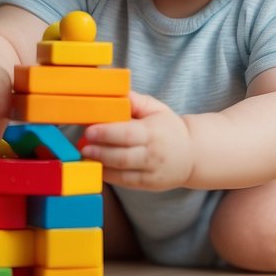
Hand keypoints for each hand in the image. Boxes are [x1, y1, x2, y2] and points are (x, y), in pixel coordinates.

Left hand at [79, 92, 193, 190]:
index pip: (126, 133)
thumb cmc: (168, 128)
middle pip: (121, 155)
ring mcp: (151, 171)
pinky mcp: (149, 184)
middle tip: (83, 144)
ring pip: (122, 170)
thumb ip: (134, 101)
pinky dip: (108, 176)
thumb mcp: (156, 109)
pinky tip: (97, 167)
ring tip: (87, 154)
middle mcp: (153, 154)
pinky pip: (125, 182)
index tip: (89, 130)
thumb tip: (112, 91)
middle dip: (99, 150)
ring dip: (100, 163)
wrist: (192, 154)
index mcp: (153, 132)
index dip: (106, 133)